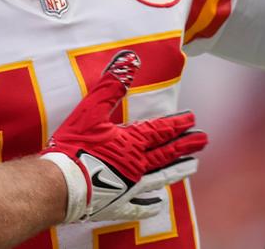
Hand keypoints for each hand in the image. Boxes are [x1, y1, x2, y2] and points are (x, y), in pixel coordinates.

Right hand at [40, 50, 206, 223]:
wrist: (61, 184)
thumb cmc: (74, 146)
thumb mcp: (91, 110)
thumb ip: (111, 86)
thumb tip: (129, 60)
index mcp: (131, 142)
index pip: (160, 130)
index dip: (177, 124)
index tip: (192, 120)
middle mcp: (136, 164)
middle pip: (166, 153)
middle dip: (185, 145)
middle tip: (203, 140)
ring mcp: (129, 186)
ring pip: (160, 177)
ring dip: (177, 170)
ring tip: (193, 166)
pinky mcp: (117, 203)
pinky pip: (140, 204)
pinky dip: (151, 203)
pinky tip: (159, 203)